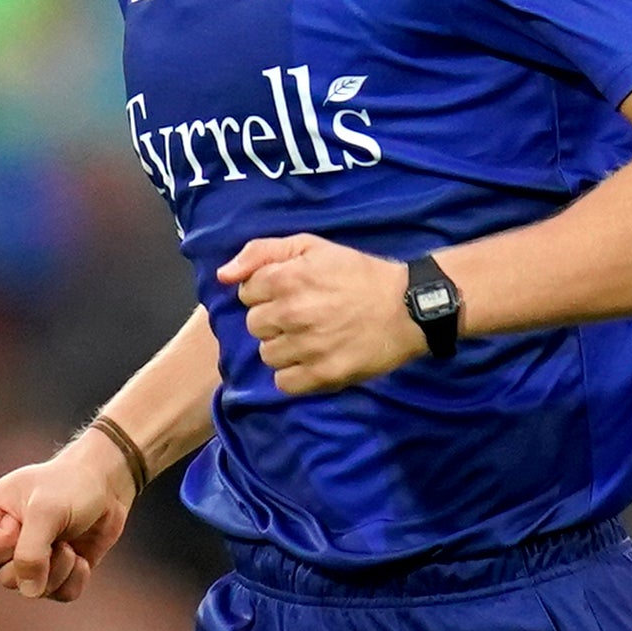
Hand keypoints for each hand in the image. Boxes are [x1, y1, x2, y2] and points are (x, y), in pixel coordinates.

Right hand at [0, 427, 137, 604]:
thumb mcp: (46, 511)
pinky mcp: (49, 576)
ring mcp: (20, 564)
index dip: (10, 541)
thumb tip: (31, 592)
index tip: (26, 515)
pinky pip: (59, 594)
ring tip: (67, 539)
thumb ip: (31, 553)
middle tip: (54, 530)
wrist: (103, 487)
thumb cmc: (67, 485)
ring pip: (34, 591)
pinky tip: (80, 555)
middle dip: (41, 556)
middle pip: (7, 577)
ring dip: (61, 566)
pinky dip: (75, 576)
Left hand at [217, 235, 425, 394]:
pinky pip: (283, 383)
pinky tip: (314, 359)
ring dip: (284, 347)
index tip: (292, 291)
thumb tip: (224, 275)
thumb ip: (262, 252)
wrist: (407, 308)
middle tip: (304, 314)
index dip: (267, 291)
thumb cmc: (359, 274)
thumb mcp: (313, 247)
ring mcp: (307, 347)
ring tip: (312, 337)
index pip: (246, 293)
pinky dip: (295, 374)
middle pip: (254, 325)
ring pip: (267, 354)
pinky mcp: (322, 375)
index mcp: (287, 278)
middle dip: (273, 319)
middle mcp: (292, 313)